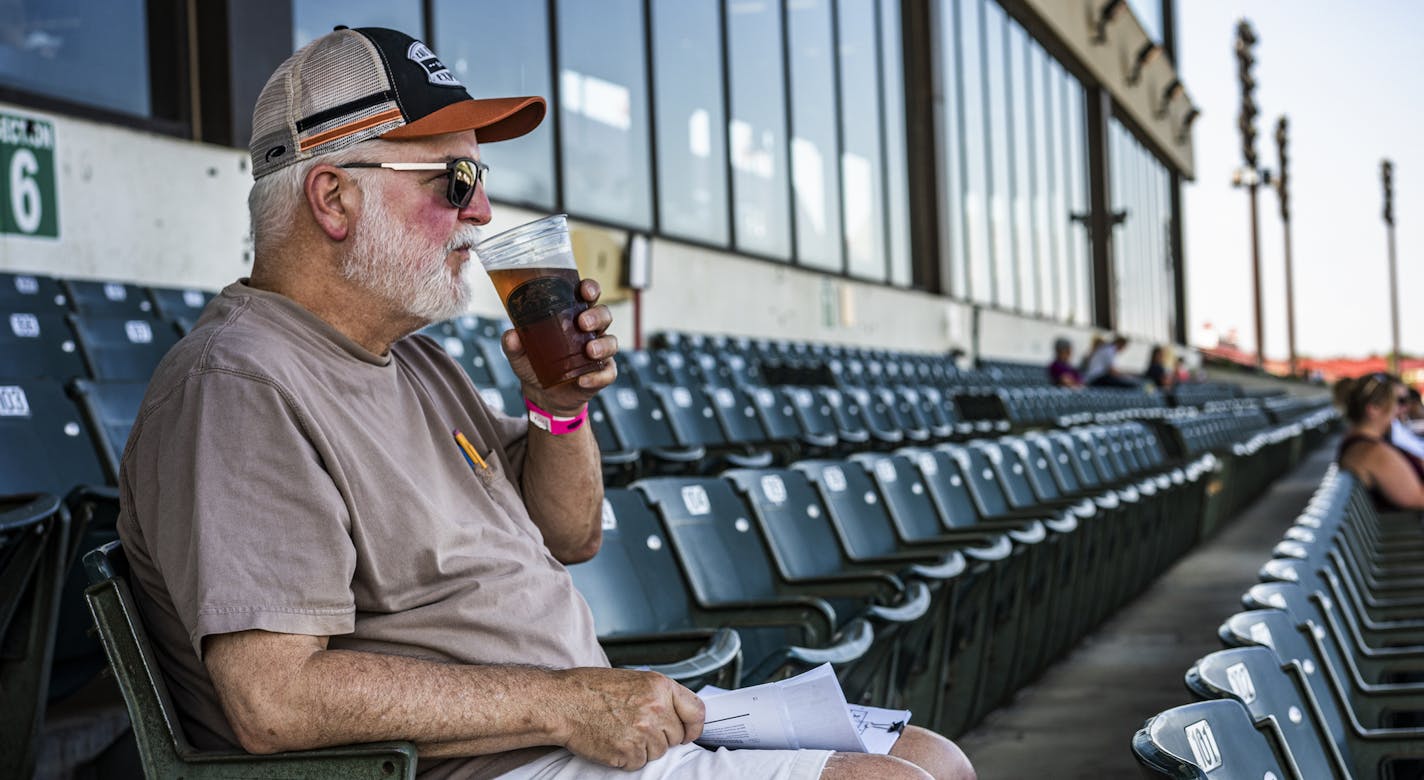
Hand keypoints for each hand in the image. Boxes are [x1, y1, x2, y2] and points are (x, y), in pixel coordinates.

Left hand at [501, 278, 619, 415]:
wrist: (544, 394)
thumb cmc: (536, 364)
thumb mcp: (519, 353)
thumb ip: (513, 344)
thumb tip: (512, 335)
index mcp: (573, 316)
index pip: (587, 296)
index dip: (590, 289)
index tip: (585, 291)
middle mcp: (590, 331)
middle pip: (604, 315)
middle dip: (597, 316)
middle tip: (582, 323)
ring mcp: (599, 352)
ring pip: (611, 342)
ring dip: (603, 345)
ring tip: (589, 351)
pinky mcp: (602, 374)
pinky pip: (608, 373)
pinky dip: (598, 376)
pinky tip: (583, 380)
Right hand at [552, 668, 704, 769]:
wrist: (562, 703)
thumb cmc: (591, 689)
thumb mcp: (633, 679)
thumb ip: (658, 695)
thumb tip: (677, 714)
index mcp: (660, 686)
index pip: (696, 711)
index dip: (693, 726)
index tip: (688, 732)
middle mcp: (656, 708)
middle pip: (676, 736)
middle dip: (660, 736)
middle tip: (636, 727)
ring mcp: (643, 731)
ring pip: (658, 752)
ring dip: (643, 748)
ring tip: (620, 731)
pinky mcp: (629, 752)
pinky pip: (639, 763)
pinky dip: (627, 757)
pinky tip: (612, 741)